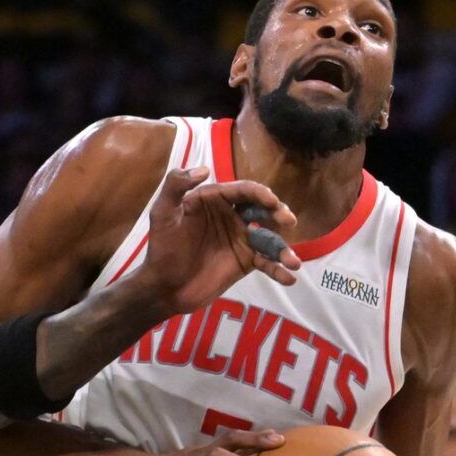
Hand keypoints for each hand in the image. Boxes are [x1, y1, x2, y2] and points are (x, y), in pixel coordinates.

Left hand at [137, 167, 299, 314]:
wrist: (164, 286)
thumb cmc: (162, 248)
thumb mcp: (162, 214)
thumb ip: (175, 187)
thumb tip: (204, 169)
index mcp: (214, 201)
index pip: (241, 191)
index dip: (258, 192)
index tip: (271, 200)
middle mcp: (231, 217)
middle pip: (261, 210)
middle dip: (278, 213)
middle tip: (288, 220)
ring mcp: (241, 240)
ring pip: (269, 237)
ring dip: (284, 247)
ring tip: (293, 261)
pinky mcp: (246, 262)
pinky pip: (267, 262)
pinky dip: (278, 269)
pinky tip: (289, 278)